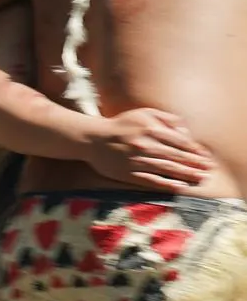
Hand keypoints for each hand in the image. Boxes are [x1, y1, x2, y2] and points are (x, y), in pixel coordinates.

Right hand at [86, 109, 213, 190]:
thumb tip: (185, 131)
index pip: (179, 142)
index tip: (205, 156)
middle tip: (207, 170)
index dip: (195, 150)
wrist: (93, 139)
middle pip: (176, 157)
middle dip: (194, 164)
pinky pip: (151, 180)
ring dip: (185, 174)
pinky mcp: (128, 173)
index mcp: (150, 129)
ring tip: (198, 178)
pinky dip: (166, 184)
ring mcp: (136, 161)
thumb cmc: (121, 125)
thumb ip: (166, 118)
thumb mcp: (143, 113)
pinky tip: (179, 187)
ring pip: (166, 169)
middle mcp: (145, 146)